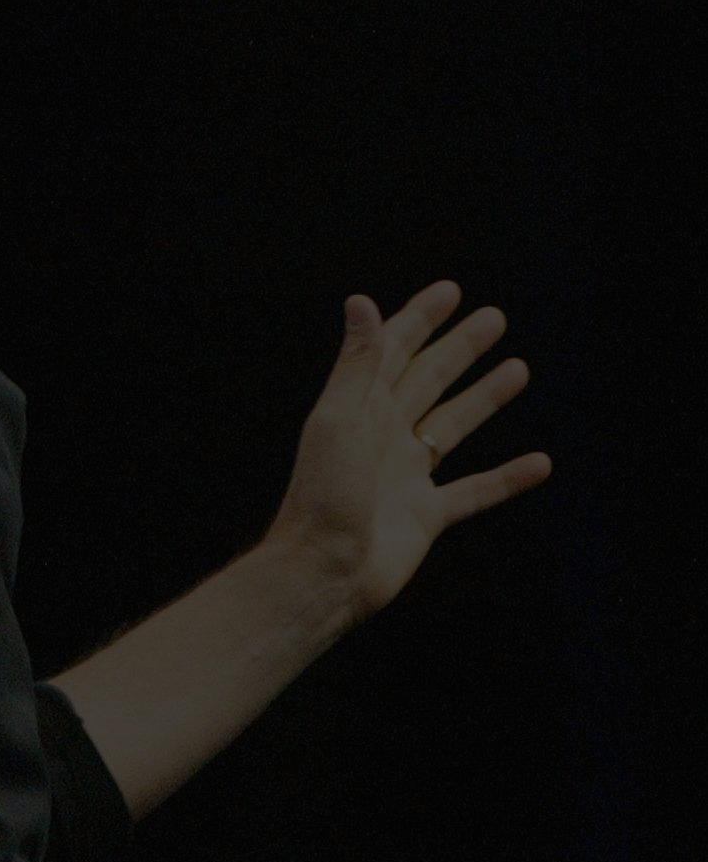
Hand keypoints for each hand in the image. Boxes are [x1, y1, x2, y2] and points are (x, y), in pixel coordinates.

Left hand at [267, 280, 550, 624]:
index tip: (450, 292)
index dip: (419, 321)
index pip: (393, 352)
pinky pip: (475, 491)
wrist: (323, 569)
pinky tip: (540, 463)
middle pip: (427, 381)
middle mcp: (382, 437)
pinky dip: (507, 478)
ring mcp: (405, 476)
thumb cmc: (322, 495)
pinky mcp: (425, 515)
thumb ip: (358, 364)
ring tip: (518, 369)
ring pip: (452, 427)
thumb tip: (361, 301)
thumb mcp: (339, 420)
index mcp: (358, 409)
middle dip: (459, 349)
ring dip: (484, 398)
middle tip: (494, 318)